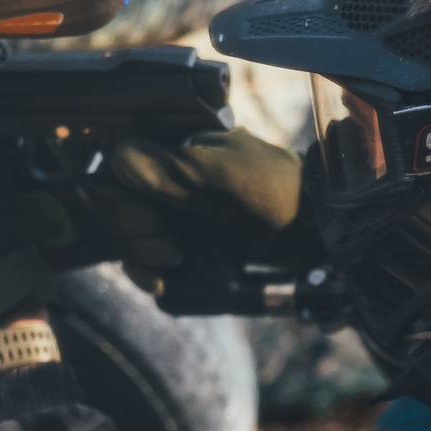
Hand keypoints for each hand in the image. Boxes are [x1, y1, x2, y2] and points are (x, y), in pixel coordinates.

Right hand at [109, 129, 317, 272]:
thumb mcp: (226, 177)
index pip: (114, 166)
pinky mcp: (182, 242)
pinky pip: (145, 258)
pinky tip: (163, 283)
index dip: (117, 197)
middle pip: (115, 205)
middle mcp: (166, 175)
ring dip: (137, 254)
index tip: (146, 219)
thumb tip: (119, 156)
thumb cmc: (277, 193)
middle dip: (131, 230)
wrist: (316, 232)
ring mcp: (173, 210)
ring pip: (127, 234)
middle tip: (168, 248)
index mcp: (173, 146)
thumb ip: (175, 168)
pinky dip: (146, 272)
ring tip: (173, 262)